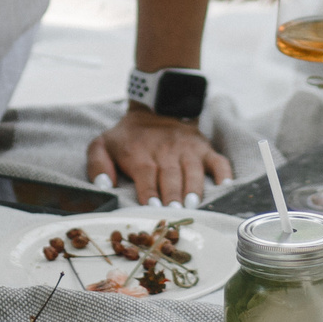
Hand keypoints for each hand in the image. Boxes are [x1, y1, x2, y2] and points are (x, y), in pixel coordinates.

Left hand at [86, 108, 233, 209]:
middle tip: (175, 213)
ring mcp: (187, 150)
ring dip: (194, 188)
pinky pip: (218, 161)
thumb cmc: (128, 136)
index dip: (150, 192)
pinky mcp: (204, 148)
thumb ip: (97, 164)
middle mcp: (165, 151)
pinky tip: (225, 187)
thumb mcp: (102, 144)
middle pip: (171, 176)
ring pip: (193, 171)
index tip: (153, 208)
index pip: (146, 175)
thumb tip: (106, 186)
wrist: (155, 107)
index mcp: (140, 154)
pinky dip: (224, 173)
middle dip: (173, 196)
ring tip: (194, 205)